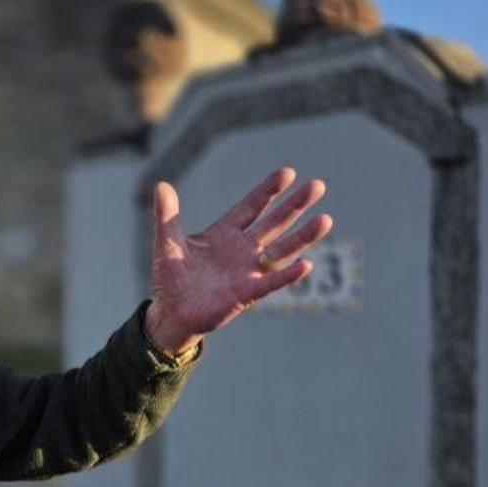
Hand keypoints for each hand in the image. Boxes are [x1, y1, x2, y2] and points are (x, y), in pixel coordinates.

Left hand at [144, 168, 334, 354]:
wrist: (172, 313)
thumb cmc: (171, 277)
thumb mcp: (167, 244)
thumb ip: (167, 217)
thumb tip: (162, 186)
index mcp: (225, 233)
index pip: (252, 207)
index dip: (268, 191)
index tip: (288, 173)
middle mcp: (242, 249)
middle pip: (274, 223)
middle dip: (295, 205)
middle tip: (318, 185)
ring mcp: (248, 271)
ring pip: (281, 250)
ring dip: (302, 237)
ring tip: (325, 220)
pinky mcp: (247, 294)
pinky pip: (272, 283)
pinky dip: (288, 275)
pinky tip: (306, 265)